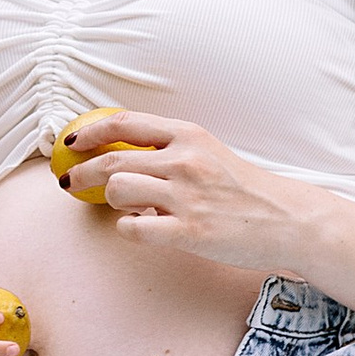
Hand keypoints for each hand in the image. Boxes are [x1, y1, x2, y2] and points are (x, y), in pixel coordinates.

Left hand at [60, 110, 319, 274]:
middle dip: (80, 171)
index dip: (89, 131)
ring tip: (124, 207)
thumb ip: (168, 149)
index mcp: (188, 135)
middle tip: (68, 181)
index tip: (70, 142)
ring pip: (117, 190)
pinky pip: (134, 228)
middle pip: (111, 159)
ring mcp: (187, 197)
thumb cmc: (242, 187)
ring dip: (110, 200)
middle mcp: (184, 161)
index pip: (124, 123)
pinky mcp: (189, 233)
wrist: (286, 220)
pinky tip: (139, 227)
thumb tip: (120, 153)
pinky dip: (127, 228)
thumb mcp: (207, 152)